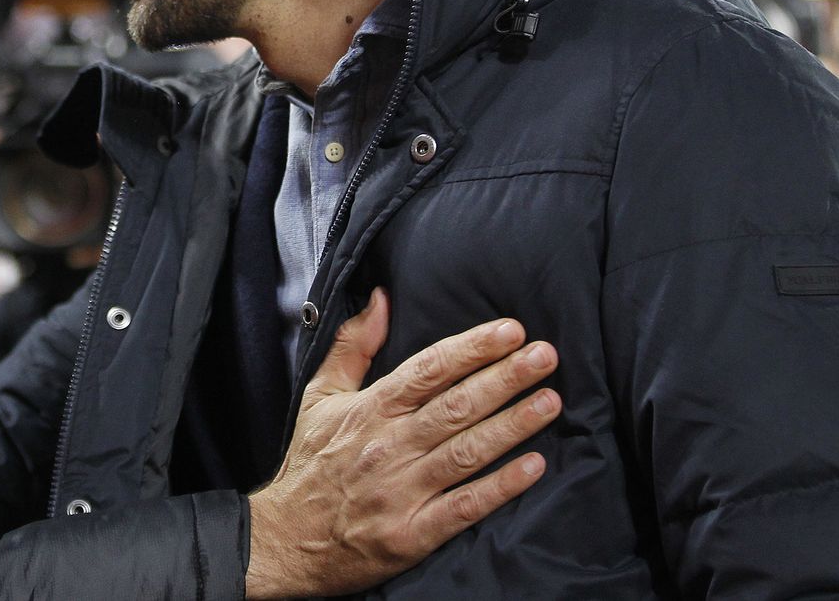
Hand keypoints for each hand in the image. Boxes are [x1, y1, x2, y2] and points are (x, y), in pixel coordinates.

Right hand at [245, 289, 559, 596]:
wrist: (287, 539)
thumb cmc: (310, 463)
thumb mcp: (320, 396)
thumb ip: (352, 346)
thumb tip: (381, 299)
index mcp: (370, 410)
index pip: (428, 369)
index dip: (472, 348)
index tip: (511, 330)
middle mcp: (389, 445)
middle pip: (456, 405)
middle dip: (505, 377)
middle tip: (546, 355)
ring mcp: (403, 490)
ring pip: (467, 450)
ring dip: (513, 424)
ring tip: (550, 401)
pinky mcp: (414, 532)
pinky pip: (465, 506)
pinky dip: (501, 487)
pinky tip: (534, 466)